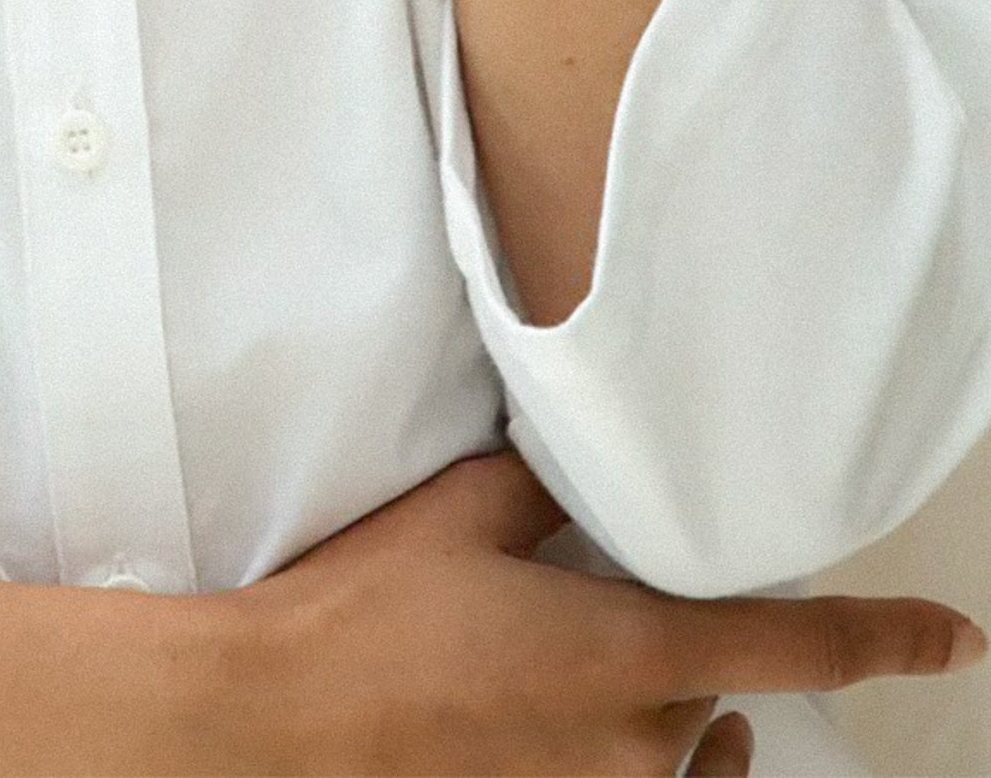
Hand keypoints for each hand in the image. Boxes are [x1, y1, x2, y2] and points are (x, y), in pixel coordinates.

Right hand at [191, 448, 986, 777]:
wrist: (283, 719)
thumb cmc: (369, 612)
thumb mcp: (466, 510)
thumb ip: (546, 487)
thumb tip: (582, 458)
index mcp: (631, 653)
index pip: (797, 645)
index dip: (888, 639)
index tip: (954, 640)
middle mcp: (636, 743)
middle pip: (715, 695)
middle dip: (687, 651)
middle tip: (616, 607)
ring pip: (677, 754)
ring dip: (664, 717)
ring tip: (611, 677)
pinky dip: (632, 758)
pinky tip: (583, 733)